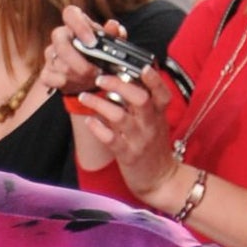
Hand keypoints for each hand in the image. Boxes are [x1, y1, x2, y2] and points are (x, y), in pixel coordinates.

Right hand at [39, 4, 124, 96]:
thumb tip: (114, 26)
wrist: (92, 76)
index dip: (80, 27)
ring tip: (93, 80)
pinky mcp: (46, 72)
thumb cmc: (101, 55)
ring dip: (79, 76)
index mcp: (76, 23)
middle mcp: (60, 36)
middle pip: (60, 43)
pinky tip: (79, 85)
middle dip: (80, 62)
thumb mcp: (110, 44)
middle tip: (97, 71)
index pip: (70, 14)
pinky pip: (49, 78)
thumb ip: (113, 35)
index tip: (92, 43)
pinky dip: (66, 84)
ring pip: (59, 65)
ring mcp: (51, 54)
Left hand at [66, 64, 179, 200]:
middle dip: (118, 85)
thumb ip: (142, 104)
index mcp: (159, 114)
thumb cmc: (153, 146)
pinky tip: (89, 121)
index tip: (141, 66)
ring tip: (84, 97)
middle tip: (99, 79)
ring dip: (99, 104)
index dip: (153, 79)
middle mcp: (151, 124)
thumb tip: (121, 81)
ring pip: (120, 116)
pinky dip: (97, 128)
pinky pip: (111, 138)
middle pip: (139, 98)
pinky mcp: (128, 154)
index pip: (161, 92)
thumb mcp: (154, 122)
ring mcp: (139, 139)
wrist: (162, 179)